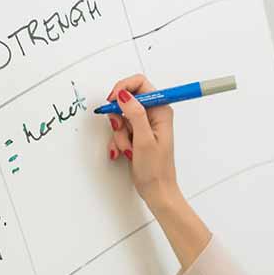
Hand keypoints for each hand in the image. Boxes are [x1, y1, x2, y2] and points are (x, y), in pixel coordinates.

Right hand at [105, 74, 179, 206]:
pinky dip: (119, 141)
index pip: (140, 83)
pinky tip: (126, 153)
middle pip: (126, 100)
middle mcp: (154, 114)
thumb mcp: (144, 140)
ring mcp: (144, 124)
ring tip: (129, 149)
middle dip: (119, 118)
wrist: (157, 191)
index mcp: (161, 110)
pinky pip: (120, 130)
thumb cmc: (156, 170)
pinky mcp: (137, 134)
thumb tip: (124, 94)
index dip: (123, 88)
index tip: (113, 101)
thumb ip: (135, 114)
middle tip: (122, 131)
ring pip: (121, 117)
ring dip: (119, 134)